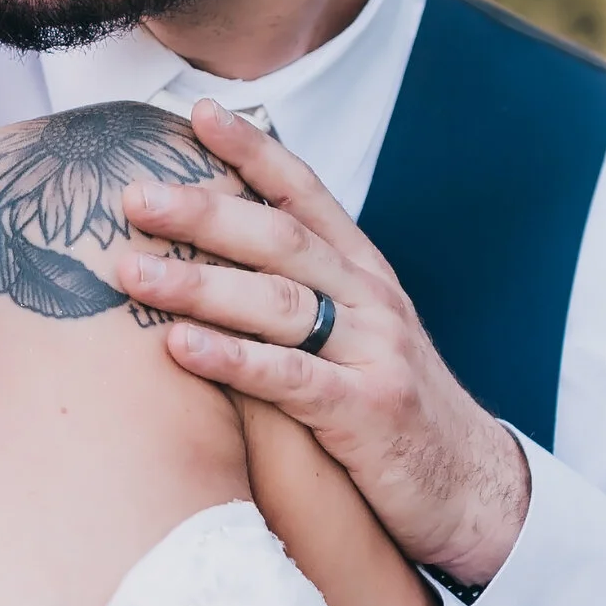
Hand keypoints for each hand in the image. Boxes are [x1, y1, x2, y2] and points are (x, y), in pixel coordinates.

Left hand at [115, 104, 532, 587]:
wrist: (474, 491)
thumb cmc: (393, 414)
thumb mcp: (357, 339)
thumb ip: (302, 299)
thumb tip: (212, 262)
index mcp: (365, 274)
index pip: (306, 194)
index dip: (254, 150)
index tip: (197, 114)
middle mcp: (372, 300)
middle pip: (280, 238)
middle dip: (204, 211)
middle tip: (134, 196)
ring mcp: (374, 352)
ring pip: (278, 302)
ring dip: (198, 282)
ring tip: (131, 272)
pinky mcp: (368, 412)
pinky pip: (290, 378)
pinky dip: (231, 358)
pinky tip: (179, 345)